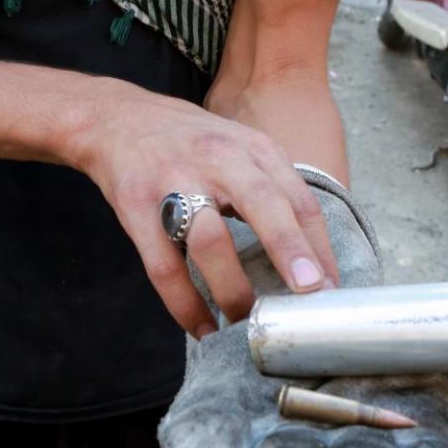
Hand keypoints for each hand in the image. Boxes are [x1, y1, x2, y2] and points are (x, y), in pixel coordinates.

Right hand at [73, 83, 339, 336]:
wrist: (116, 120)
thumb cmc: (189, 144)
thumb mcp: (239, 149)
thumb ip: (272, 190)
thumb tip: (310, 257)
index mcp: (252, 149)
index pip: (297, 197)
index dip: (319, 245)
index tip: (332, 288)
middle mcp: (217, 159)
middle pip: (261, 203)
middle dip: (288, 249)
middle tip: (309, 293)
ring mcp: (173, 182)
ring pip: (209, 239)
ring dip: (232, 288)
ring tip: (248, 323)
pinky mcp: (136, 207)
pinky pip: (163, 266)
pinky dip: (184, 303)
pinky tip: (202, 327)